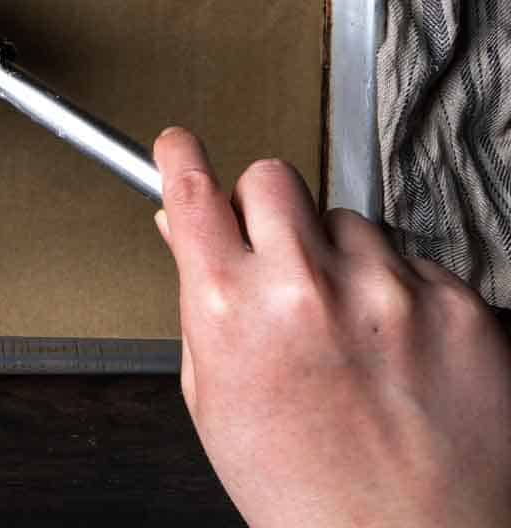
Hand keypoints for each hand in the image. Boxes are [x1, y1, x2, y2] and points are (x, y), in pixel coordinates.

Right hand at [152, 127, 510, 527]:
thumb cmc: (307, 495)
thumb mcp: (215, 399)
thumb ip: (197, 301)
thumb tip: (182, 226)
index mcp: (232, 311)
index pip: (192, 189)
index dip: (181, 156)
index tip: (181, 144)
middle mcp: (306, 287)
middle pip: (272, 176)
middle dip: (265, 204)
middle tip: (277, 251)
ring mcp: (388, 291)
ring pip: (349, 219)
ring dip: (340, 255)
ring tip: (350, 328)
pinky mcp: (457, 305)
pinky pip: (415, 260)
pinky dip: (402, 293)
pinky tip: (397, 349)